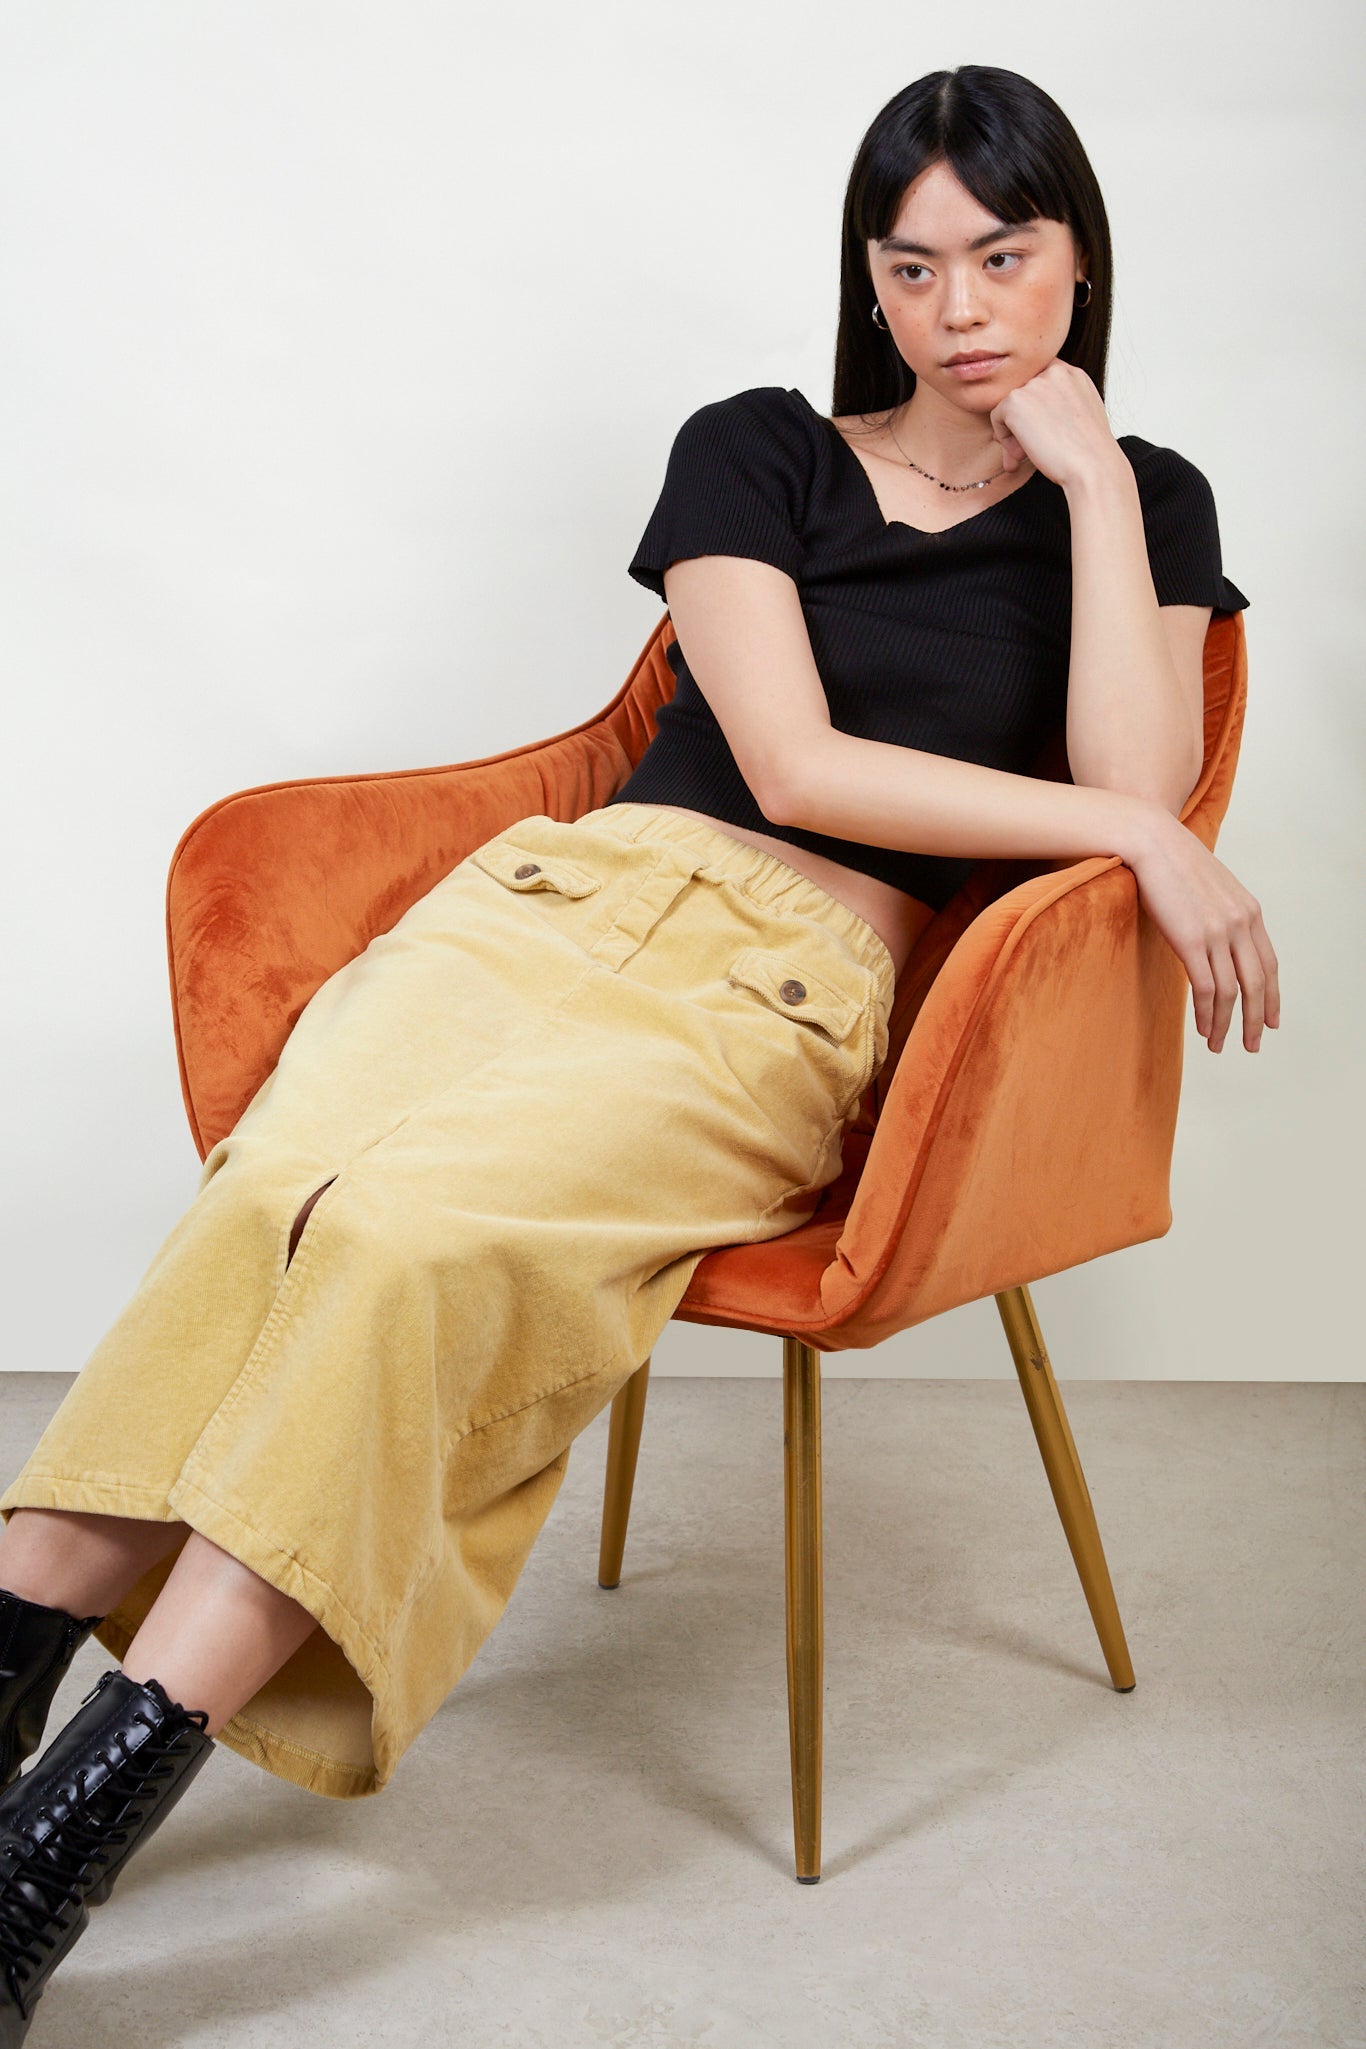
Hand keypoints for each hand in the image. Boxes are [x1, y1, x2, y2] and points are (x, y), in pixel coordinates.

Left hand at [988, 359, 1118, 490]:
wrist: (1093, 466)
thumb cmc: (1089, 452)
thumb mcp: (1080, 416)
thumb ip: (1058, 405)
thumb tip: (1031, 416)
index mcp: (1072, 374)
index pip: (1040, 380)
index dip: (1035, 407)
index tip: (1041, 431)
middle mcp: (1054, 371)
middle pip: (1023, 392)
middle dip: (1023, 421)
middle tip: (1030, 448)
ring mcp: (1035, 383)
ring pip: (1009, 405)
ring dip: (1014, 431)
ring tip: (1025, 454)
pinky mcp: (1016, 400)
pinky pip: (997, 416)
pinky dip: (1004, 437)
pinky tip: (1021, 454)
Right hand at [1125, 809, 1280, 1052]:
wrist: (1151, 841)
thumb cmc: (1172, 862)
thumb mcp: (1212, 887)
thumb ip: (1222, 913)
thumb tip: (1217, 938)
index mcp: (1250, 911)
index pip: (1269, 964)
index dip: (1272, 996)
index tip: (1271, 1020)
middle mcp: (1241, 924)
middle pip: (1258, 984)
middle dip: (1256, 1019)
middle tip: (1253, 1044)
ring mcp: (1218, 933)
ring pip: (1231, 992)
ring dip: (1226, 1024)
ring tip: (1219, 1045)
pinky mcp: (1192, 941)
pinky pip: (1205, 989)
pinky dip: (1206, 1013)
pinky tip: (1202, 1028)